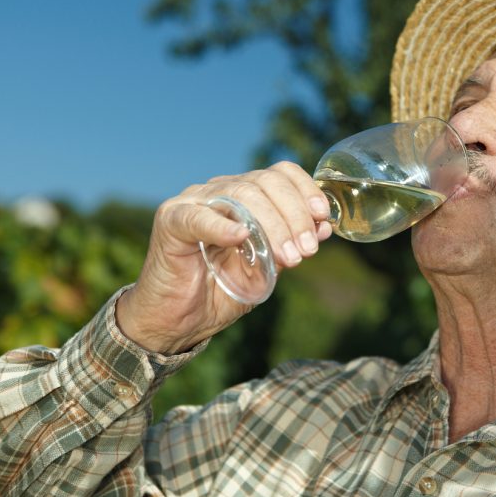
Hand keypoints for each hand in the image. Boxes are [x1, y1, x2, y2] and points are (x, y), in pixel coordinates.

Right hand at [116, 162, 331, 353]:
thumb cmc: (220, 291)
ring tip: (286, 256)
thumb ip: (289, 246)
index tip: (323, 217)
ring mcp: (194, 201)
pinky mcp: (171, 220)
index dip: (305, 190)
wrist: (177, 322)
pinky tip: (240, 238)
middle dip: (293, 215)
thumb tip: (324, 228)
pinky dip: (222, 225)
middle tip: (306, 251)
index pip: (279, 174)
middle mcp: (220, 191)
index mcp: (244, 196)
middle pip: (265, 182)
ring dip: (271, 224)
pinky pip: (199, 215)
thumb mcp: (266, 269)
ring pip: (240, 194)